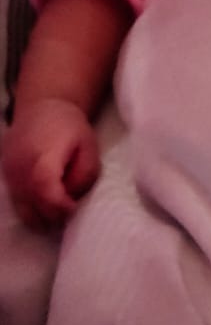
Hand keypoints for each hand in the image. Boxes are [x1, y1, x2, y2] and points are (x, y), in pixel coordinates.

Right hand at [2, 97, 98, 226]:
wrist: (41, 108)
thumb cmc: (70, 128)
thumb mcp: (89, 148)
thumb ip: (84, 176)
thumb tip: (72, 199)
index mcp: (43, 157)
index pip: (47, 193)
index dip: (61, 208)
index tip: (74, 208)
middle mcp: (20, 168)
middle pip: (33, 207)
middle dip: (54, 216)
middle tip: (69, 211)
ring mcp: (9, 173)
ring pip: (23, 210)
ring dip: (42, 216)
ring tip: (59, 209)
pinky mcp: (5, 176)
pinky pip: (17, 202)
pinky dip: (32, 208)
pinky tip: (46, 201)